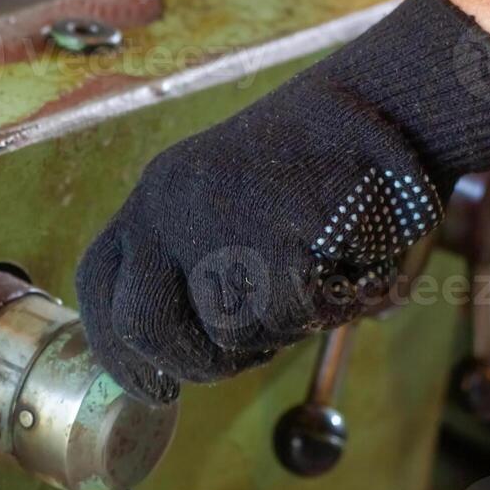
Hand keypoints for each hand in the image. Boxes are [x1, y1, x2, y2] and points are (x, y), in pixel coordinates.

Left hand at [76, 0, 489, 403]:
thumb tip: (169, 360)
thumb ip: (191, 265)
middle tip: (246, 354)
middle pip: (143, 327)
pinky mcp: (276, 236)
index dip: (116, 348)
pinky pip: (288, 318)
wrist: (391, 105)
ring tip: (313, 279)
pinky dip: (322, 310)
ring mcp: (218, 220)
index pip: (98, 283)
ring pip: (226, 334)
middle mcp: (169, 203)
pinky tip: (342, 266)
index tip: (150, 385)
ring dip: (277, 332)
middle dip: (195, 364)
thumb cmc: (315, 169)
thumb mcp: (228, 201)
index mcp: (154, 194)